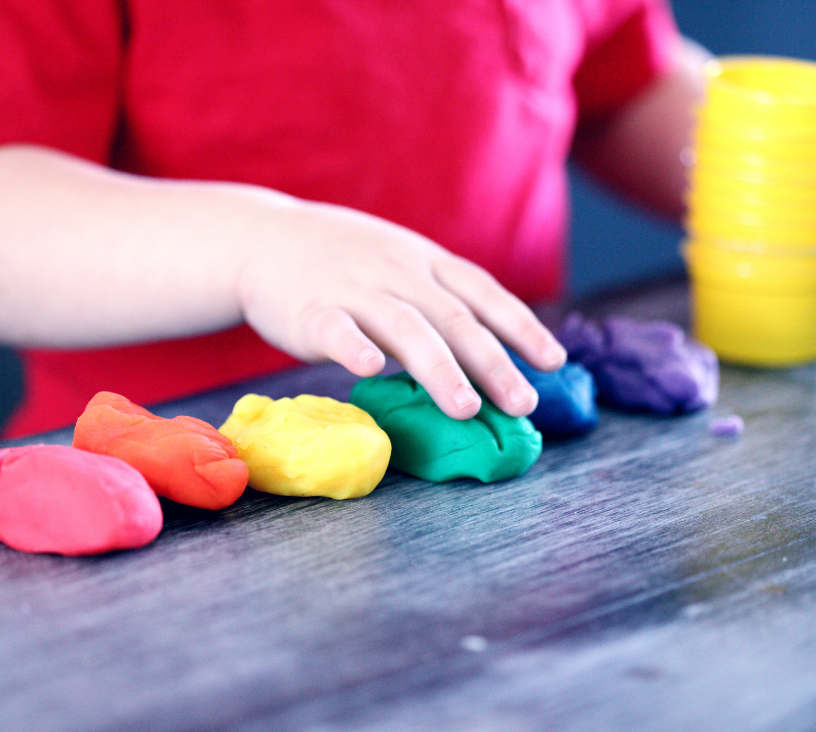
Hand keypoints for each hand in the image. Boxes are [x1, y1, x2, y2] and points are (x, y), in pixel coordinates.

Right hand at [236, 198, 566, 419]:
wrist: (262, 238)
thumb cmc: (340, 260)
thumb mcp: (398, 261)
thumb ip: (436, 296)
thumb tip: (486, 348)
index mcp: (423, 262)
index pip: (483, 293)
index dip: (521, 326)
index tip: (554, 361)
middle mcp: (397, 272)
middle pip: (454, 318)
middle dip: (493, 362)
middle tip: (523, 404)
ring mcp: (354, 288)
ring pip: (405, 327)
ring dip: (439, 368)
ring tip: (466, 408)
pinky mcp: (309, 310)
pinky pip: (335, 328)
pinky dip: (354, 347)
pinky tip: (372, 369)